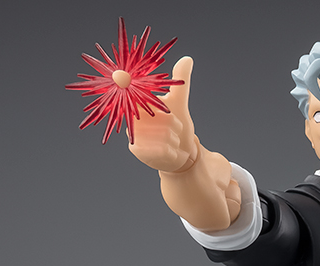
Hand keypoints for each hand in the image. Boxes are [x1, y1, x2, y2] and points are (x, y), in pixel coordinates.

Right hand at [127, 56, 197, 172]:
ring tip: (173, 140)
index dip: (153, 102)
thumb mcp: (179, 102)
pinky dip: (173, 150)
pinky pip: (162, 148)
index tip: (164, 108)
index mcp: (139, 103)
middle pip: (160, 117)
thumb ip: (180, 81)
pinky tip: (171, 151)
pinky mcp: (137, 151)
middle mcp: (132, 116)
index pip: (142, 97)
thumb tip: (187, 59)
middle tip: (174, 129)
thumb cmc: (177, 126)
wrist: (180, 153)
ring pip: (164, 133)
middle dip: (174, 124)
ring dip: (175, 138)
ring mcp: (133, 134)